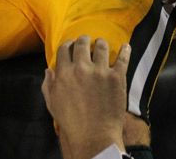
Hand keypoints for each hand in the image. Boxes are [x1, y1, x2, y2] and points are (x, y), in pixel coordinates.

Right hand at [41, 36, 129, 158]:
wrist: (93, 136)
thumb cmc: (71, 122)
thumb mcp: (52, 103)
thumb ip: (49, 84)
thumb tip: (48, 70)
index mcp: (64, 73)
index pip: (65, 48)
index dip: (68, 44)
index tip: (71, 44)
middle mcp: (81, 68)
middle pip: (82, 43)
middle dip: (84, 39)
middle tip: (87, 41)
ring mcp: (100, 71)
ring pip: (101, 46)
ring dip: (101, 43)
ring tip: (102, 44)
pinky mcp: (116, 77)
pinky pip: (123, 58)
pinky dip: (125, 50)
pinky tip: (126, 46)